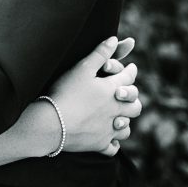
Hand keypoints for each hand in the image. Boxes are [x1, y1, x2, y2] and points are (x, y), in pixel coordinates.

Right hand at [48, 36, 141, 156]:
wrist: (52, 123)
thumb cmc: (66, 92)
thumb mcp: (82, 68)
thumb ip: (100, 53)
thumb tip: (115, 39)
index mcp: (112, 90)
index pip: (129, 78)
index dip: (131, 71)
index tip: (132, 68)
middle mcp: (115, 111)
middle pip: (136, 106)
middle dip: (133, 99)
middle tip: (128, 95)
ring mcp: (108, 129)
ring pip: (126, 128)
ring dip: (125, 122)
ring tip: (120, 118)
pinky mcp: (98, 144)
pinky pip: (112, 147)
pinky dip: (113, 143)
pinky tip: (110, 139)